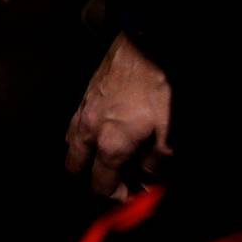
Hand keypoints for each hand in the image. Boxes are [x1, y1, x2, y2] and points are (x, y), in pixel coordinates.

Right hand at [65, 34, 172, 196]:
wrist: (143, 45)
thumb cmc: (158, 88)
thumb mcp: (170, 132)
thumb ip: (156, 162)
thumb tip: (147, 177)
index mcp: (110, 145)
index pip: (100, 184)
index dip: (116, 196)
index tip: (132, 193)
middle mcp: (89, 131)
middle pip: (74, 167)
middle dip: (91, 180)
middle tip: (117, 179)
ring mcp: (82, 111)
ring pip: (70, 144)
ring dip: (84, 156)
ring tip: (107, 156)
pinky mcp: (84, 94)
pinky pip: (74, 123)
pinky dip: (83, 135)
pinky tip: (101, 130)